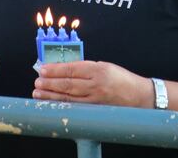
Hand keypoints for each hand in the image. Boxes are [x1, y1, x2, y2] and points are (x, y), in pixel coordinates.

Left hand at [33, 61, 150, 106]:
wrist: (140, 96)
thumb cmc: (122, 79)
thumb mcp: (105, 66)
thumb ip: (87, 68)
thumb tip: (64, 69)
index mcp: (99, 69)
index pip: (72, 69)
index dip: (55, 69)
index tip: (43, 69)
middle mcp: (97, 85)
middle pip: (68, 84)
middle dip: (50, 82)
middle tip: (37, 81)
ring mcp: (96, 100)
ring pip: (69, 97)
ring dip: (51, 95)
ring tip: (38, 92)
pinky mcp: (96, 110)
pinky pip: (76, 107)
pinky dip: (62, 104)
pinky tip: (52, 102)